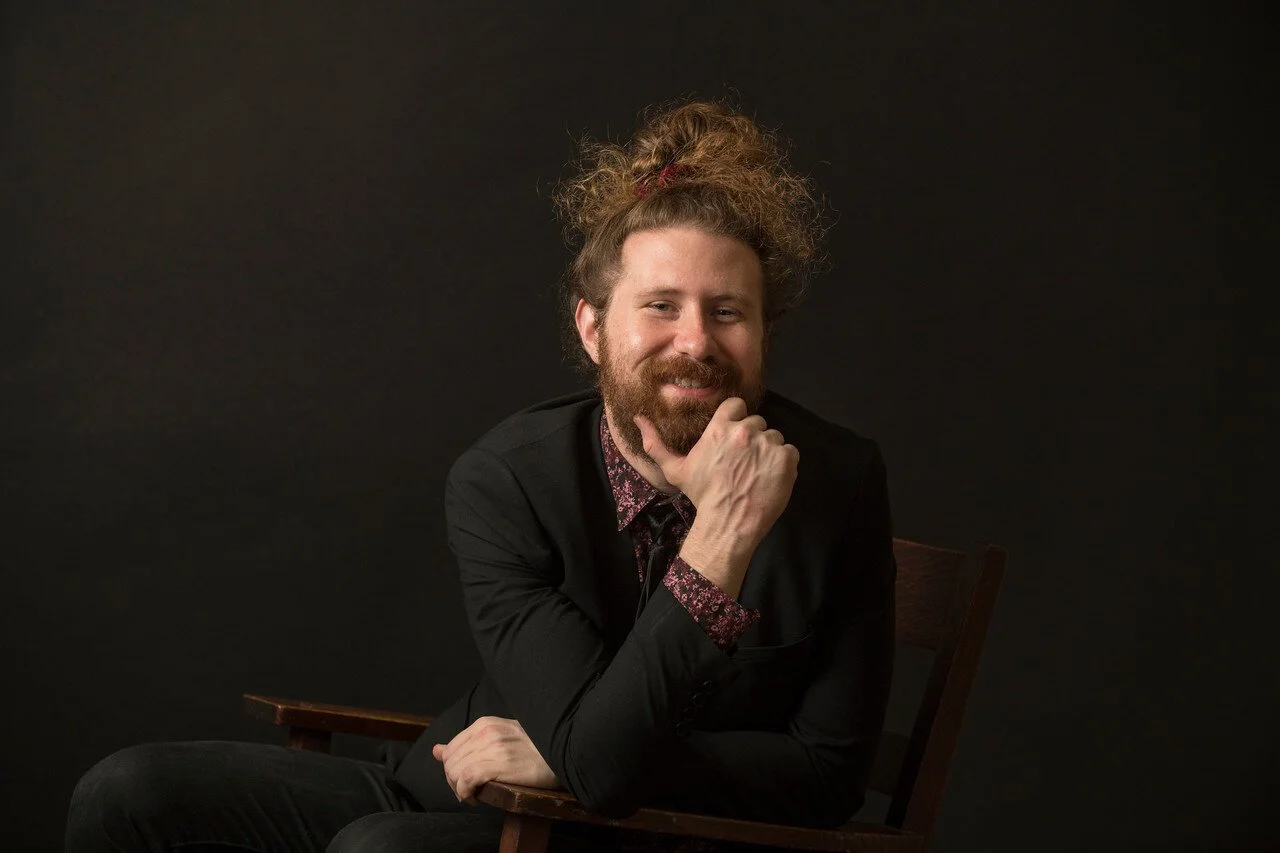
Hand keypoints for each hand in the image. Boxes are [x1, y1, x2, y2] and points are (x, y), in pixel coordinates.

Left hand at [431, 716, 558, 802]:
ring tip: (472, 794)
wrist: (563, 751)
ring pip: (456, 771)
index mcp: (486, 723)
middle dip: (454, 780)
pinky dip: (464, 792)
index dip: (452, 768)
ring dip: (459, 788)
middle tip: (467, 791)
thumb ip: (468, 743)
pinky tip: (474, 797)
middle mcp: (487, 731)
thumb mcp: (499, 737)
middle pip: (451, 761)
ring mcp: (493, 747)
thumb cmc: (534, 748)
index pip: (451, 748)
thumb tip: (437, 750)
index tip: (463, 780)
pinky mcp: (500, 764)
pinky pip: (467, 779)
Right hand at [635, 397, 797, 590]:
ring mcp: (769, 444)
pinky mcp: (786, 459)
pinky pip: (790, 452)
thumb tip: (638, 419)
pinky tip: (770, 478)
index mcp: (720, 428)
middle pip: (756, 422)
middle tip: (743, 462)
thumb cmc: (701, 496)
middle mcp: (746, 431)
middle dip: (752, 438)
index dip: (736, 419)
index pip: (736, 405)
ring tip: (756, 473)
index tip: (733, 437)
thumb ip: (655, 443)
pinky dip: (783, 463)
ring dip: (768, 451)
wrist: (728, 523)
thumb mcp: (674, 470)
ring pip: (774, 437)